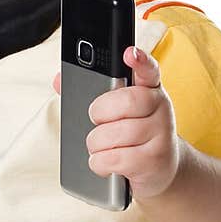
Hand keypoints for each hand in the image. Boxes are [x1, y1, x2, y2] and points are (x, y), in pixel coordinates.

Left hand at [52, 45, 180, 200]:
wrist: (158, 168)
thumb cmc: (130, 134)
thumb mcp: (115, 111)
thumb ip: (89, 92)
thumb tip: (59, 80)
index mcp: (149, 88)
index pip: (148, 69)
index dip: (140, 60)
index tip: (128, 54)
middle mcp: (160, 107)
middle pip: (126, 102)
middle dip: (99, 112)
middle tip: (97, 120)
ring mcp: (162, 134)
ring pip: (116, 134)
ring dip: (96, 143)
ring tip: (100, 146)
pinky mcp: (155, 160)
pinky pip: (116, 159)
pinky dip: (100, 163)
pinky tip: (104, 162)